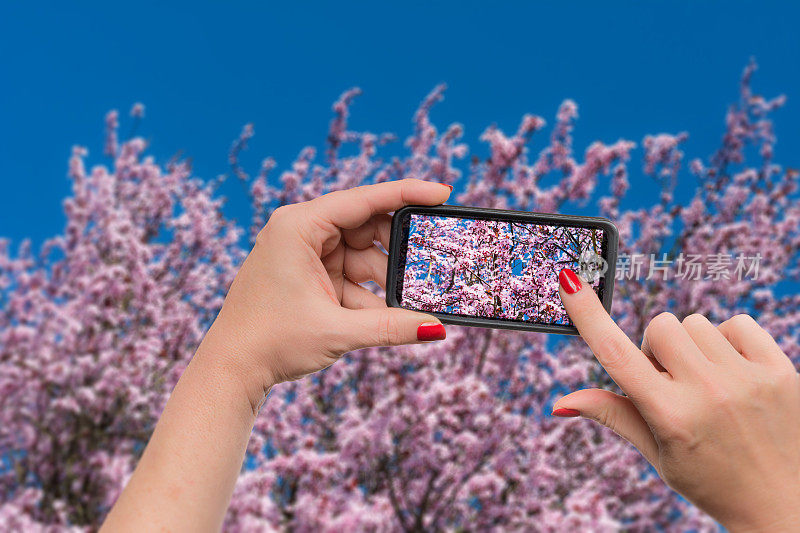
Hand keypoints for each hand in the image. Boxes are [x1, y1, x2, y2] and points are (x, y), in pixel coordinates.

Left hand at [200, 179, 450, 411]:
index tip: (442, 193)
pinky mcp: (307, 276)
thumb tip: (436, 328)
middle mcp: (300, 232)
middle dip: (398, 249)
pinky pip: (349, 276)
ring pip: (361, 255)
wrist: (230, 370)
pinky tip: (390, 315)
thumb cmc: (269, 341)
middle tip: (432, 263)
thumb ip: (391, 327)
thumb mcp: (336, 331)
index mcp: (298, 227)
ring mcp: (303, 254)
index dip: (406, 194)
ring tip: (412, 300)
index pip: (363, 200)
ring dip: (384, 280)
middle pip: (366, 226)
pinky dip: (369, 294)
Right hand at [553, 268, 799, 531]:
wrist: (783, 505)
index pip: (616, 354)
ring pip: (695, 323)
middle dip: (657, 348)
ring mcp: (747, 379)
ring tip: (708, 384)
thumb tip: (559, 402)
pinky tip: (734, 373)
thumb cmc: (709, 479)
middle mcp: (707, 393)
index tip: (569, 279)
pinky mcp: (779, 370)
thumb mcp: (656, 453)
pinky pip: (738, 323)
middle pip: (660, 326)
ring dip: (693, 346)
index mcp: (669, 417)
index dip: (588, 314)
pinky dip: (729, 341)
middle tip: (673, 383)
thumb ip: (611, 414)